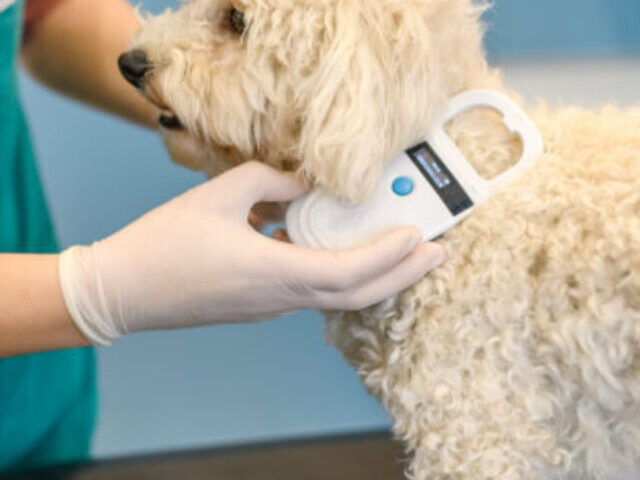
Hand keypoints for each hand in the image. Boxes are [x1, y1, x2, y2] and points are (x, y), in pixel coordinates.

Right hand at [59, 162, 445, 345]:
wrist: (124, 291)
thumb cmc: (165, 243)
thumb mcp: (218, 194)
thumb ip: (269, 182)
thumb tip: (304, 183)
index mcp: (272, 272)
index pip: (349, 272)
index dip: (388, 256)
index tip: (420, 237)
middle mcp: (280, 297)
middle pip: (356, 295)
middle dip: (402, 275)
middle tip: (437, 253)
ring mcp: (270, 306)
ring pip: (337, 296)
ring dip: (376, 276)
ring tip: (404, 251)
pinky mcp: (259, 305)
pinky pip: (312, 290)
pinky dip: (341, 273)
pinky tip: (343, 248)